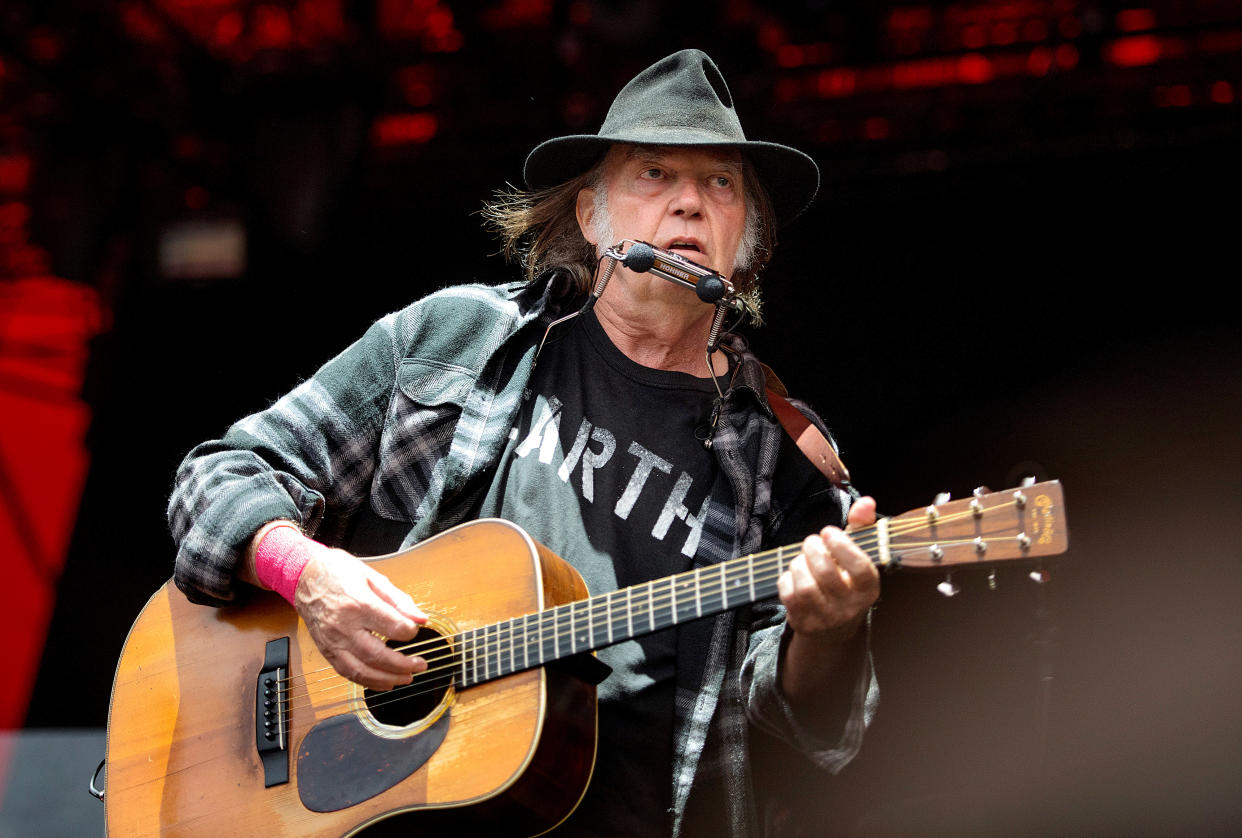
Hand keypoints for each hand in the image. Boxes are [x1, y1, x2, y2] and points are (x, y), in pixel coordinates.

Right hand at [295, 548, 428, 690]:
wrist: (304, 577)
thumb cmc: (339, 573)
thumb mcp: (372, 577)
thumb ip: (399, 600)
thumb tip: (421, 618)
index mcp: (358, 603)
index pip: (392, 626)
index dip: (410, 632)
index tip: (416, 630)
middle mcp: (343, 626)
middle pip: (377, 654)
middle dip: (402, 664)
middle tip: (420, 665)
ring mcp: (333, 641)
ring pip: (361, 670)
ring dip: (387, 679)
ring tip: (406, 678)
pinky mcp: (326, 650)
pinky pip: (346, 673)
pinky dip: (367, 681)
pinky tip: (384, 682)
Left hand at [778, 497, 880, 639]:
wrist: (833, 626)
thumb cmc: (846, 579)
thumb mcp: (857, 555)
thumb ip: (861, 526)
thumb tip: (866, 501)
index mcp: (868, 589)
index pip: (860, 568)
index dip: (842, 546)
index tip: (828, 531)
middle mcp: (850, 607)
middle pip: (826, 574)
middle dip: (813, 550)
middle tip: (811, 541)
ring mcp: (826, 618)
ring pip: (806, 587)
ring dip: (799, 564)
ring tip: (802, 558)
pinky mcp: (804, 623)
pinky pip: (789, 596)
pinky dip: (787, 579)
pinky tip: (793, 575)